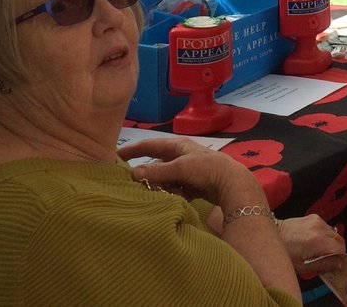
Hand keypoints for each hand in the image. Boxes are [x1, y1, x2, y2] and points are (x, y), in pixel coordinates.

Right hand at [121, 138, 262, 208]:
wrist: (231, 184)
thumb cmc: (206, 169)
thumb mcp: (180, 168)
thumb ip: (157, 171)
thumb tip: (133, 173)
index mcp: (177, 146)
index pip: (149, 145)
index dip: (132, 150)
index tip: (114, 156)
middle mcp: (180, 156)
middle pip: (156, 164)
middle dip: (147, 175)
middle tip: (134, 185)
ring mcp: (186, 171)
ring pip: (164, 179)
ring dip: (160, 187)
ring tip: (156, 195)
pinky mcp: (192, 185)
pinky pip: (174, 190)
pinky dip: (171, 195)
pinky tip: (172, 200)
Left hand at [277, 215, 345, 274]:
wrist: (272, 235)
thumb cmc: (285, 254)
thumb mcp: (303, 267)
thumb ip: (324, 265)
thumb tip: (340, 265)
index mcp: (317, 241)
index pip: (340, 248)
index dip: (340, 258)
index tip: (334, 264)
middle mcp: (320, 227)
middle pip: (339, 240)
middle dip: (336, 251)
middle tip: (327, 259)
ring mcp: (317, 220)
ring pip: (334, 233)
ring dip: (330, 242)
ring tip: (317, 250)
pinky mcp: (314, 216)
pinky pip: (326, 227)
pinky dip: (324, 235)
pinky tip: (313, 241)